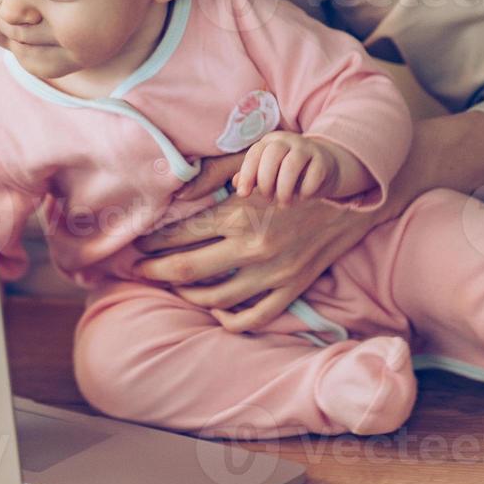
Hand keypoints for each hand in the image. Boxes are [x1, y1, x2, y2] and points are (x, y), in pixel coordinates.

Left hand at [134, 185, 383, 331]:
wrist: (347, 197)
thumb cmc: (292, 176)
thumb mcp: (253, 164)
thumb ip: (213, 175)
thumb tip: (178, 191)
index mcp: (239, 214)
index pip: (179, 235)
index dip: (151, 242)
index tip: (136, 245)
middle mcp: (252, 247)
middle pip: (187, 270)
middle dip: (154, 271)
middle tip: (136, 270)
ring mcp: (272, 273)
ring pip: (214, 297)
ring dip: (186, 294)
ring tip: (173, 286)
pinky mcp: (291, 289)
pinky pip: (253, 317)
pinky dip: (228, 318)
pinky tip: (215, 309)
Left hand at [234, 132, 369, 206]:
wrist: (324, 167)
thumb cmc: (288, 172)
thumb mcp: (268, 173)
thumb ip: (251, 177)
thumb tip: (236, 184)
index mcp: (270, 141)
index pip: (255, 153)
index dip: (247, 175)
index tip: (243, 195)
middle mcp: (288, 140)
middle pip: (273, 155)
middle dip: (266, 181)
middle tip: (267, 198)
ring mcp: (307, 148)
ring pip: (292, 165)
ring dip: (285, 189)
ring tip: (284, 203)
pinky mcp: (323, 160)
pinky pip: (314, 175)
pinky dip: (305, 191)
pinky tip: (302, 197)